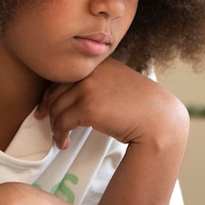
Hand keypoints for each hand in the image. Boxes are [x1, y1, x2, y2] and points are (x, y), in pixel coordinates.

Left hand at [36, 58, 188, 149]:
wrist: (159, 121)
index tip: (45, 105)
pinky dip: (60, 135)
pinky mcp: (88, 106)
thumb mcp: (118, 82)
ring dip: (55, 126)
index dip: (50, 93)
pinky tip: (64, 142)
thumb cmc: (142, 107)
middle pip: (54, 90)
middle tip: (46, 122)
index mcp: (98, 62)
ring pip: (56, 108)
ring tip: (60, 137)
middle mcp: (90, 71)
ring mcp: (88, 86)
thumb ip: (98, 80)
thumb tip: (72, 94)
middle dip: (48, 109)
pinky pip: (62, 122)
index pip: (63, 75)